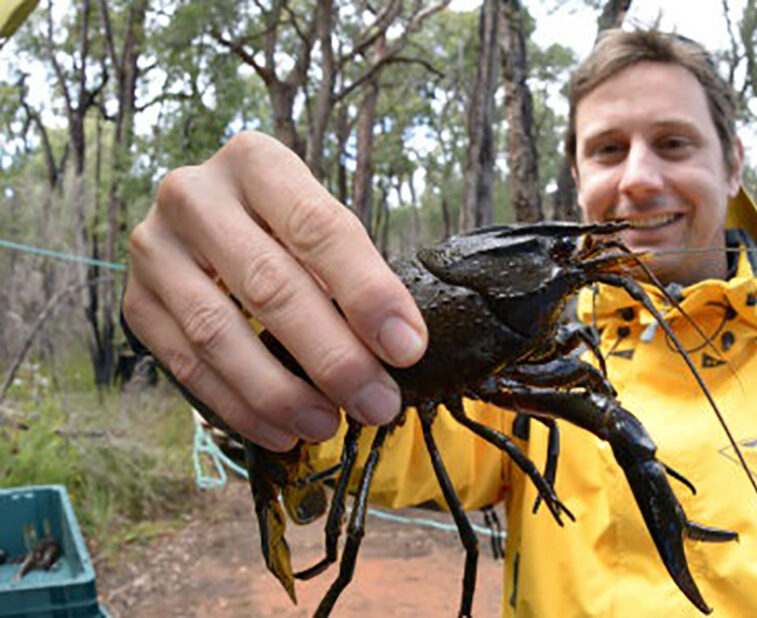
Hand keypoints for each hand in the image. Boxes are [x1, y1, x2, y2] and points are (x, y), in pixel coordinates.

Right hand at [123, 131, 426, 450]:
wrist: (205, 224)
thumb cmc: (283, 230)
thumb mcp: (320, 228)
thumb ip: (353, 274)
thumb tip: (398, 346)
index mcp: (255, 161)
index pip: (318, 228)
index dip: (367, 293)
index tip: (407, 348)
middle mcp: (194, 194)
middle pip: (269, 284)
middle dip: (332, 356)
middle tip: (377, 403)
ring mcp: (154, 247)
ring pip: (218, 332)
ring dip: (280, 391)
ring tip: (329, 424)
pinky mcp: (136, 300)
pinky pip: (185, 365)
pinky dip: (239, 406)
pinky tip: (281, 430)